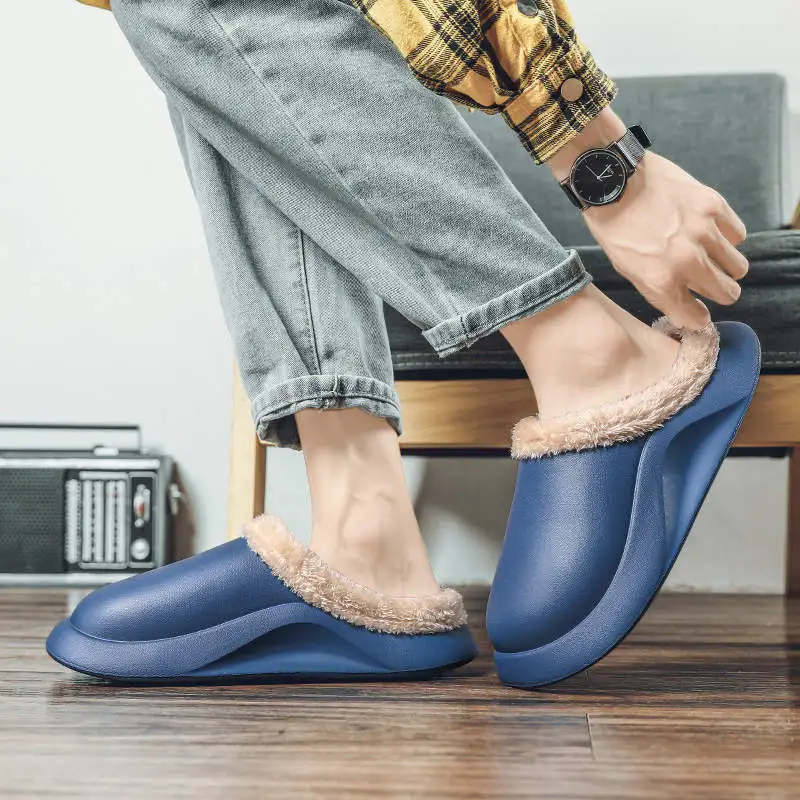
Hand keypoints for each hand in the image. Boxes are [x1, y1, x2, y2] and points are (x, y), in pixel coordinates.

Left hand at [583, 152, 747, 328]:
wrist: (614, 182)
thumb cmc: (615, 229)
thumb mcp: (628, 270)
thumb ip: (660, 290)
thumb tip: (686, 306)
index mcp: (661, 282)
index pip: (696, 317)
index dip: (698, 316)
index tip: (698, 311)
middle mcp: (686, 262)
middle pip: (727, 293)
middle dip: (720, 292)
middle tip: (711, 282)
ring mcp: (704, 233)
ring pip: (738, 267)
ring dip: (727, 266)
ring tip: (711, 256)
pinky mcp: (714, 207)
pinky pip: (738, 235)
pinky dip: (728, 238)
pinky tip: (712, 233)